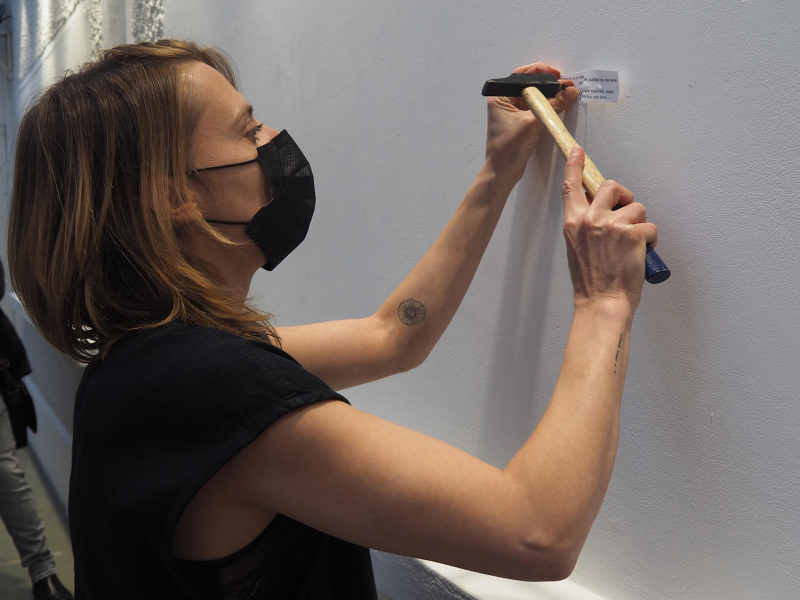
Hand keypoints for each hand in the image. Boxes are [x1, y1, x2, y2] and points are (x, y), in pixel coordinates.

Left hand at [484, 62, 578, 182]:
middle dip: (549, 84)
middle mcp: (505, 102)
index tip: (556, 75)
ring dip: (550, 96)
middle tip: (565, 85)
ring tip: (566, 94)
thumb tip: (569, 92)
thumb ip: (553, 106)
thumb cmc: (508, 149)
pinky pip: (537, 109)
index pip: (522, 75)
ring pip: (535, 97)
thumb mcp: (533, 122)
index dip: (541, 72)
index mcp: (501, 97)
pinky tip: (559, 106)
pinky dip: (548, 107)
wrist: (503, 172)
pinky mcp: (522, 123)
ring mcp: (513, 113)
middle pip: (531, 85)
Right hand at [562, 146, 657, 314]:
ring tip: (632, 247)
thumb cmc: (591, 281)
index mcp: (573, 223)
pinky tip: (642, 255)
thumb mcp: (578, 248)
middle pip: (611, 186)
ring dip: (640, 225)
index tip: (577, 151)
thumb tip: (601, 211)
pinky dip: (651, 241)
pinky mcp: (633, 234)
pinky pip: (650, 227)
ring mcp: (612, 225)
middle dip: (624, 196)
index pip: (571, 187)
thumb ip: (586, 225)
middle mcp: (590, 219)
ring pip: (637, 208)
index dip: (574, 166)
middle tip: (627, 214)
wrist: (602, 302)